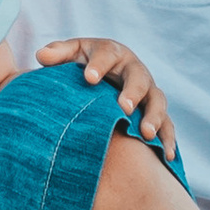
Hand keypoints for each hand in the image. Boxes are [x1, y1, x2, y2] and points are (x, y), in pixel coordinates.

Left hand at [35, 36, 175, 156]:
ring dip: (154, 117)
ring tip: (146, 134)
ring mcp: (148, 92)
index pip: (107, 54)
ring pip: (157, 101)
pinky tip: (166, 156)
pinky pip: (167, 125)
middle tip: (124, 107)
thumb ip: (58, 54)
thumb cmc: (85, 64)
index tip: (89, 78)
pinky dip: (167, 140)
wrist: (106, 75)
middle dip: (132, 91)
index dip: (99, 65)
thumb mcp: (72, 54)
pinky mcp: (156, 112)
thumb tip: (41, 56)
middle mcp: (134, 70)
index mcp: (112, 53)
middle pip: (138, 77)